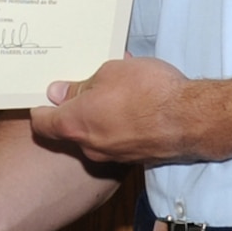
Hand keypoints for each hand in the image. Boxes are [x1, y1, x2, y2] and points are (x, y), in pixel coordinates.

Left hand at [27, 55, 201, 162]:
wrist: (192, 119)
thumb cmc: (149, 92)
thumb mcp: (109, 73)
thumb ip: (81, 85)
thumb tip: (59, 92)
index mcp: (75, 125)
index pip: (42, 124)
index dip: (39, 110)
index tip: (42, 100)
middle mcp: (90, 147)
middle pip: (70, 129)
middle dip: (75, 109)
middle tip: (86, 84)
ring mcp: (113, 156)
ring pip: (96, 134)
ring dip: (100, 116)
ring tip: (117, 89)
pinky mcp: (135, 158)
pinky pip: (118, 139)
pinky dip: (120, 125)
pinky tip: (135, 105)